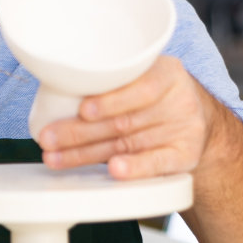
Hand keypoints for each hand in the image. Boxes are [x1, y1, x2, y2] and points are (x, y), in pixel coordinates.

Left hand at [36, 56, 215, 178]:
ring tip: (56, 157)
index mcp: (166, 73)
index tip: (83, 110)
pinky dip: (134, 168)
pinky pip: (158, 164)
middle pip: (124, 120)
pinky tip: (114, 170)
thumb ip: (111, 80)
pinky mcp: (184, 156)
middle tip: (48, 138)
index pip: (142, 87)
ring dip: (86, 154)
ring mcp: (183, 130)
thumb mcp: (141, 76)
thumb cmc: (153, 96)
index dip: (111, 100)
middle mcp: (178, 101)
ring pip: (126, 144)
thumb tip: (55, 88)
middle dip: (79, 132)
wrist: (195, 119)